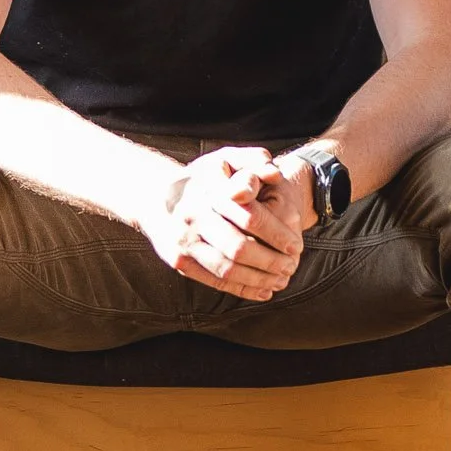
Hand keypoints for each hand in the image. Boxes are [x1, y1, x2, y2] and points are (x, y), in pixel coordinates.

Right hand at [144, 146, 306, 301]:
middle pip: (238, 247)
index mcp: (209, 191)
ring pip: (226, 268)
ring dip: (258, 279)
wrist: (154, 196)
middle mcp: (193, 216)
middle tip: (292, 266)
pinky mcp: (180, 261)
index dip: (276, 233)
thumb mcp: (226, 159)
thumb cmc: (204, 178)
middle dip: (270, 261)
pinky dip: (241, 289)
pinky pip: (214, 280)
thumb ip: (253, 160)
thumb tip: (274, 173)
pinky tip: (263, 291)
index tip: (296, 245)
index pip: (249, 216)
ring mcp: (184, 241)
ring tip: (281, 281)